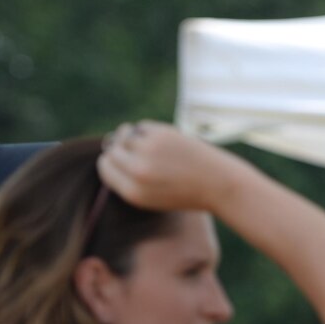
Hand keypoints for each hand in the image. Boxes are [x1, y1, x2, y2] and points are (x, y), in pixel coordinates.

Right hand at [95, 120, 251, 214]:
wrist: (220, 185)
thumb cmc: (187, 192)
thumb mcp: (154, 197)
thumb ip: (131, 179)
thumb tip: (110, 149)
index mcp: (134, 193)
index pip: (104, 168)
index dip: (111, 162)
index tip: (121, 159)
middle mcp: (137, 172)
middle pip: (111, 150)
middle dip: (120, 148)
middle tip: (137, 149)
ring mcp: (149, 151)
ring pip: (123, 135)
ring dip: (132, 136)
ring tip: (148, 143)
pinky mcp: (161, 135)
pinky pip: (141, 126)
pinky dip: (148, 130)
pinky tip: (161, 138)